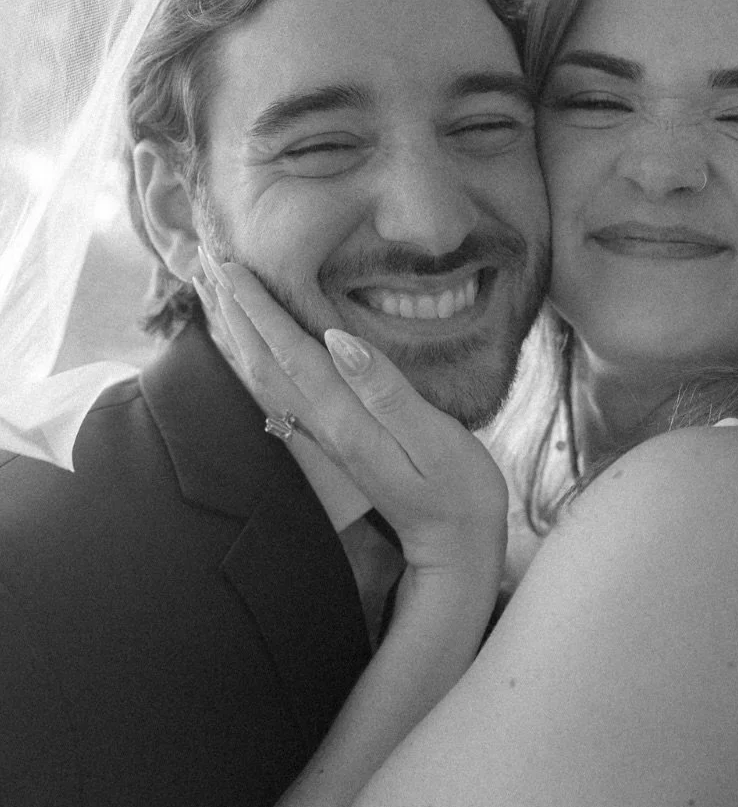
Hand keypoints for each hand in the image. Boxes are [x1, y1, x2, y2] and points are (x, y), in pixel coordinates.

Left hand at [195, 253, 507, 588]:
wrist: (454, 546)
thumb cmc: (459, 491)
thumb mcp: (435, 438)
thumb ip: (387, 390)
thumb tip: (338, 341)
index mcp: (346, 420)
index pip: (292, 353)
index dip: (260, 307)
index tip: (232, 265)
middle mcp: (325, 430)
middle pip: (264, 363)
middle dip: (236, 310)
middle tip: (210, 260)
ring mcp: (326, 441)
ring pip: (266, 380)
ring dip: (240, 334)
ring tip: (221, 294)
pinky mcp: (335, 446)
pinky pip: (281, 396)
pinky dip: (260, 363)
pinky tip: (256, 349)